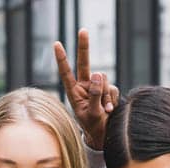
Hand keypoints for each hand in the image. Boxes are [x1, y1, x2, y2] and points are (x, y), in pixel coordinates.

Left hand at [54, 29, 119, 149]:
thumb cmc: (93, 127)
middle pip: (84, 63)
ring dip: (106, 95)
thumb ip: (95, 94)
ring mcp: (97, 88)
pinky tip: (110, 110)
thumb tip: (99, 73)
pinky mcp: (108, 91)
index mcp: (74, 92)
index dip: (62, 59)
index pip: (66, 73)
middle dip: (84, 46)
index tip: (57, 44)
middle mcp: (84, 87)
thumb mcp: (92, 113)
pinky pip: (112, 88)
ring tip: (105, 110)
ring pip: (104, 80)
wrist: (104, 135)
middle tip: (83, 30)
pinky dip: (112, 99)